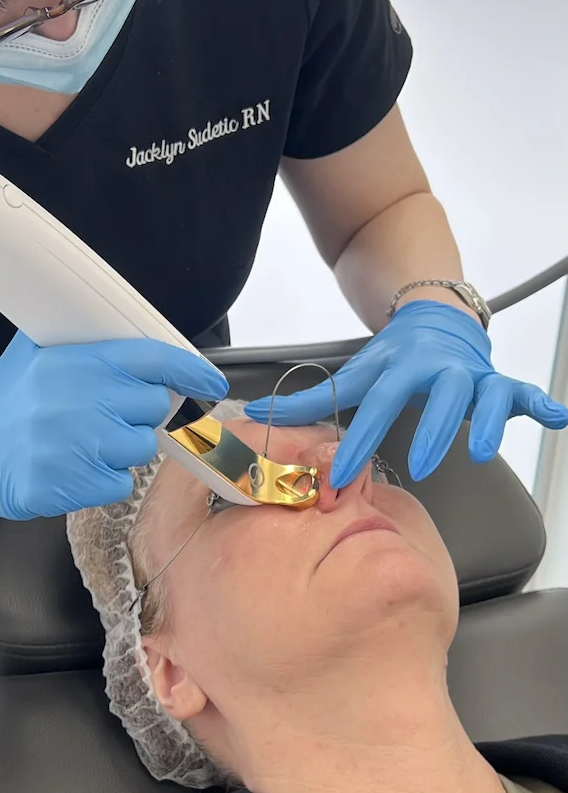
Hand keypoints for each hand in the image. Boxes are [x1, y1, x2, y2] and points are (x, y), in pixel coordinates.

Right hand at [0, 330, 228, 525]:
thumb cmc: (6, 404)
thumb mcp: (34, 354)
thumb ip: (80, 341)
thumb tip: (135, 332)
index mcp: (73, 362)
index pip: (150, 359)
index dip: (189, 369)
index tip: (211, 382)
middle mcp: (78, 400)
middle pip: (152, 406)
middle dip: (139, 412)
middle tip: (110, 414)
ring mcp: (76, 444)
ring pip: (141, 446)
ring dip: (123, 447)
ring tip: (88, 441)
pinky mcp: (73, 484)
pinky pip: (120, 482)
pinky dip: (105, 478)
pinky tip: (76, 467)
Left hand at [243, 300, 566, 486]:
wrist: (434, 318)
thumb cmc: (393, 359)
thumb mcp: (355, 376)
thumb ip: (311, 402)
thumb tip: (256, 416)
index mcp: (399, 369)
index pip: (375, 405)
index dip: (358, 439)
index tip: (340, 473)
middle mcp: (438, 370)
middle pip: (437, 398)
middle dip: (429, 431)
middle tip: (419, 467)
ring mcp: (472, 375)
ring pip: (485, 394)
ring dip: (486, 421)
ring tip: (481, 450)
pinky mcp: (499, 382)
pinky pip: (524, 392)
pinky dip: (541, 404)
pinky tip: (557, 417)